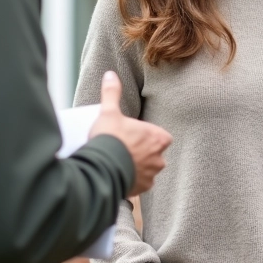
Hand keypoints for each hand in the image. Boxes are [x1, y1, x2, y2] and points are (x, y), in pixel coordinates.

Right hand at [89, 71, 171, 195]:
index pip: (161, 137)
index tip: (135, 136)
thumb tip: (110, 75)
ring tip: (120, 162)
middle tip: (125, 149)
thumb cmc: (110, 138)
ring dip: (137, 167)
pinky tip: (119, 174)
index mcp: (159, 138)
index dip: (148, 136)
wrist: (102, 167)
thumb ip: (112, 93)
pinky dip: (132, 180)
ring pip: (148, 169)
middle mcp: (160, 158)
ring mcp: (151, 174)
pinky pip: (140, 183)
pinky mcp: (142, 188)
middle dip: (143, 153)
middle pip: (155, 154)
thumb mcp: (109, 112)